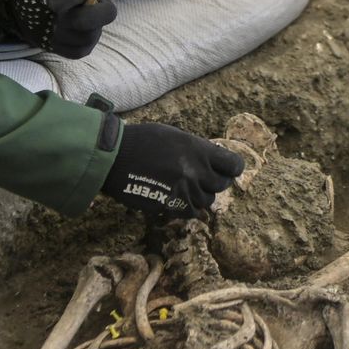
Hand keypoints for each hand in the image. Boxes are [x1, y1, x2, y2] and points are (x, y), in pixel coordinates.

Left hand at [0, 0, 116, 58]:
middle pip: (107, 14)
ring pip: (90, 36)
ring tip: (49, 26)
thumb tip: (59, 7)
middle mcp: (96, 4)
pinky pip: (79, 51)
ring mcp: (94, 26)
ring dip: (65, 34)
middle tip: (58, 19)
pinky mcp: (84, 45)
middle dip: (81, 19)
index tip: (52, 4)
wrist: (25, 10)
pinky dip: (62, 47)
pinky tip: (51, 38)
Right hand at [101, 121, 244, 217]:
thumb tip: (211, 161)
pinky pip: (192, 213)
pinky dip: (188, 207)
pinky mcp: (172, 206)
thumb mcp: (174, 136)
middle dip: (215, 182)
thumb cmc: (141, 141)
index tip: (228, 169)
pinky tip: (178, 198)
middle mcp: (195, 171)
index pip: (233, 165)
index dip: (232, 168)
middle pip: (221, 185)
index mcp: (198, 149)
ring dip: (200, 195)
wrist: (114, 157)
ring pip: (207, 201)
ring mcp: (184, 190)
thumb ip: (196, 150)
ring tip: (186, 187)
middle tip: (203, 178)